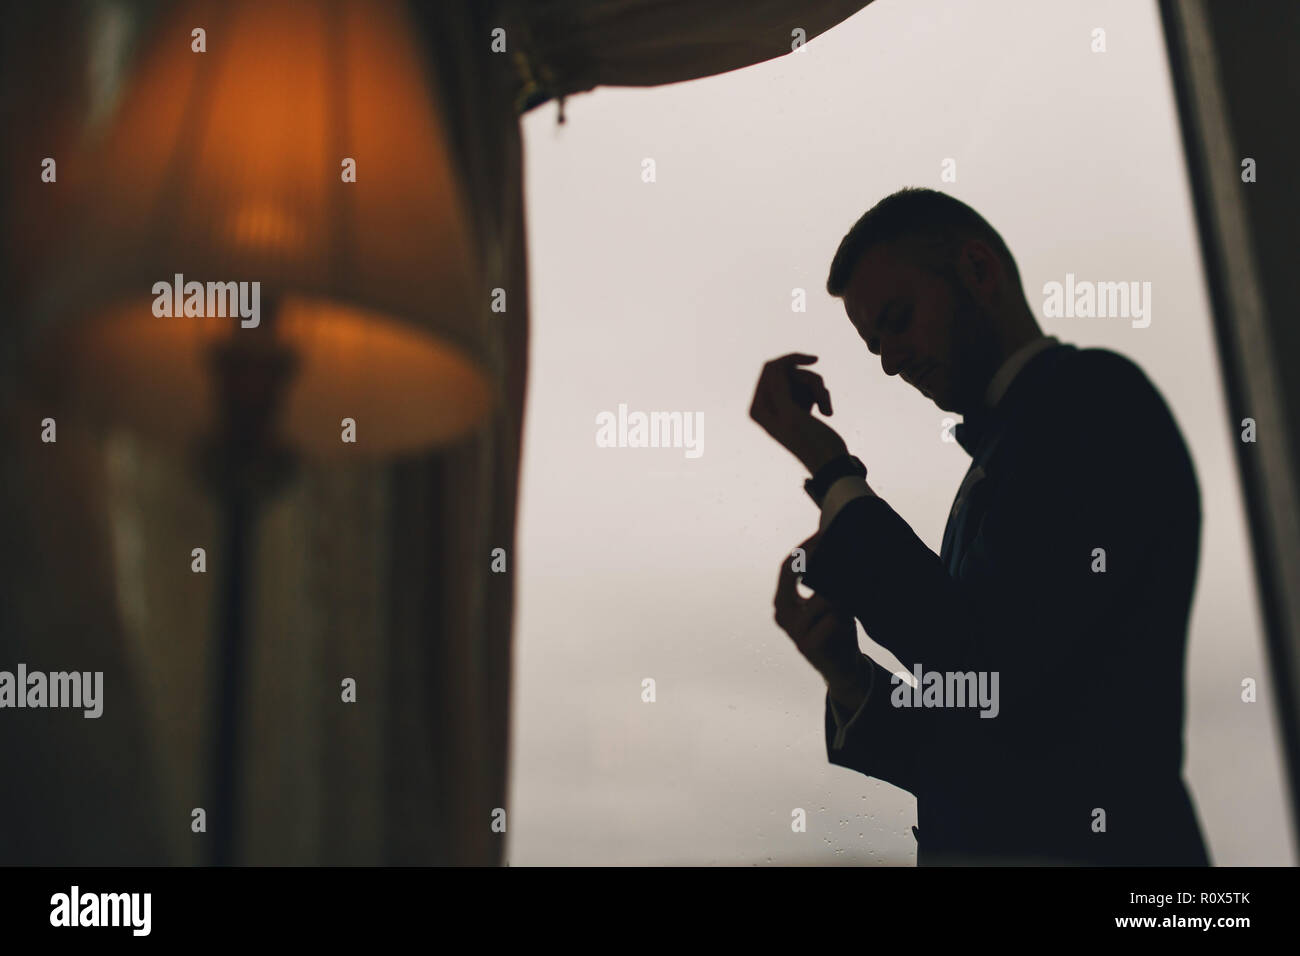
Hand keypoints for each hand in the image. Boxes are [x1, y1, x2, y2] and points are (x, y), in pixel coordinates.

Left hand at [749, 353, 847, 473]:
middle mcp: (768, 406)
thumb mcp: (791, 414)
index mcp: (759, 408)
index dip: (791, 361)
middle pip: (787, 372)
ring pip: (802, 379)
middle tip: (822, 398)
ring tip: (826, 409)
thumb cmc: (811, 441)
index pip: (770, 369)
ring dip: (818, 390)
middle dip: (809, 381)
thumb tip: (771, 366)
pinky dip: (821, 396)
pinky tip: (827, 412)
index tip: (814, 361)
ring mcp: (784, 406)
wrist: (831, 461)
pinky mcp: (799, 408)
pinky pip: (810, 389)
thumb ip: (778, 389)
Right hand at [773, 532, 860, 686]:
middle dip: (814, 555)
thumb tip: (839, 546)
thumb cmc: (836, 628)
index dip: (806, 547)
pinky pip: (830, 619)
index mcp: (783, 602)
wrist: (842, 668)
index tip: (825, 531)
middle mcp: (782, 615)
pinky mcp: (807, 645)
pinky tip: (854, 610)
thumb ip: (826, 580)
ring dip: (841, 589)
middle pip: (791, 574)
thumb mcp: (828, 600)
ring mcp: (793, 631)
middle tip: (837, 541)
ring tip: (857, 582)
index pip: (788, 566)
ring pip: (820, 596)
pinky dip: (845, 612)